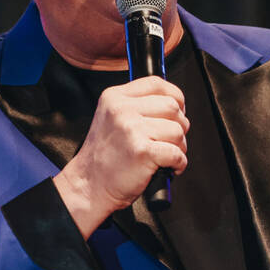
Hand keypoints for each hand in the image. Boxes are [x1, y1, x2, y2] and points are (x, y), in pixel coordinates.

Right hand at [53, 76, 188, 237]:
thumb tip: (174, 103)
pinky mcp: (142, 151)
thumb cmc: (105, 157)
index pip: (156, 83)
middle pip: (172, 107)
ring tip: (164, 156)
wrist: (89, 186)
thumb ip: (137, 106)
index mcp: (114, 97)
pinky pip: (177, 153)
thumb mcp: (111, 118)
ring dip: (179, 147)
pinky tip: (166, 167)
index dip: (175, 97)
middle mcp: (121, 110)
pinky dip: (178, 164)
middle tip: (169, 140)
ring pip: (178, 130)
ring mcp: (131, 130)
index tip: (178, 111)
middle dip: (179, 126)